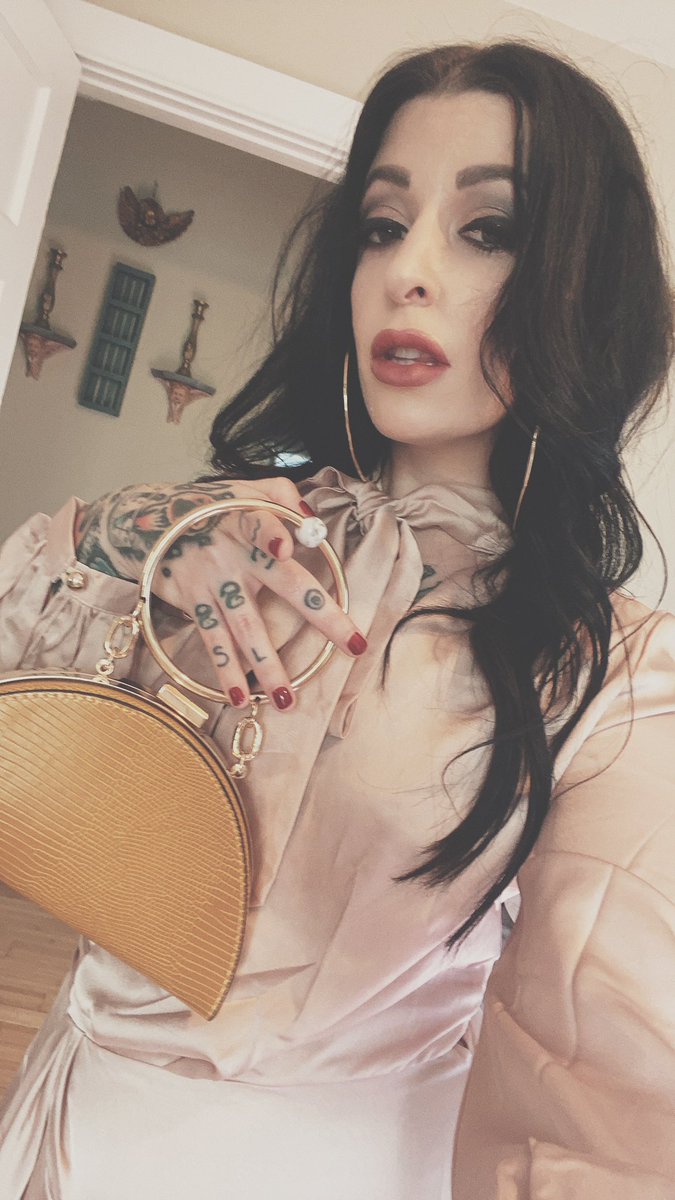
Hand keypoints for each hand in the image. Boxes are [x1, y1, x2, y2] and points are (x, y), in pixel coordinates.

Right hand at [75, 477, 366, 709]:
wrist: (145, 523)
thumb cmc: (211, 507)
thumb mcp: (244, 488)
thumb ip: (283, 496)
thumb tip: (313, 521)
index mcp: (248, 520)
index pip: (260, 522)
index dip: (271, 532)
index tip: (285, 548)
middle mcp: (233, 554)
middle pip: (283, 585)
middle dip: (320, 617)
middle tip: (352, 644)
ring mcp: (212, 583)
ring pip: (245, 627)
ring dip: (266, 665)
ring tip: (287, 698)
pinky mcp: (193, 603)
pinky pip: (213, 642)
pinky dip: (225, 672)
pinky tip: (240, 698)